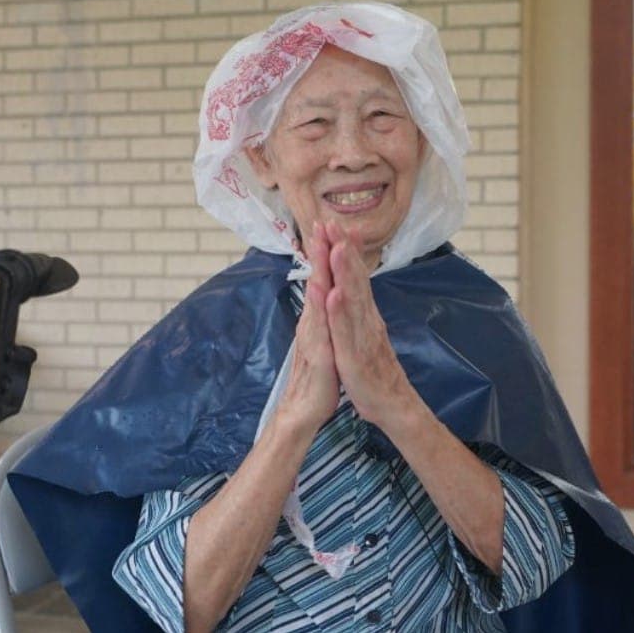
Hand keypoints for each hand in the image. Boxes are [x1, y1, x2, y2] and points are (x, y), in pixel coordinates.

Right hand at [276, 222, 340, 434]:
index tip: (326, 226)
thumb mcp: (326, 341)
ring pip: (318, 298)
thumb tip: (324, 296)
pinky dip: (325, 308)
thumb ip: (323, 318)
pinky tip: (327, 291)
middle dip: (319, 252)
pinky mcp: (320, 353)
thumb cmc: (318, 376)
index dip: (325, 253)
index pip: (323, 279)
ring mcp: (314, 336)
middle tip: (318, 222)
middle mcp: (314, 322)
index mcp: (318, 318)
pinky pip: (322, 327)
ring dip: (320, 271)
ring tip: (321, 245)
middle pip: (317, 281)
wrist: (306, 410)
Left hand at [320, 221, 418, 431]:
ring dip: (345, 273)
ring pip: (352, 300)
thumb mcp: (364, 334)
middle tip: (333, 222)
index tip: (334, 223)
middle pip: (355, 279)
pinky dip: (340, 314)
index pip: (354, 276)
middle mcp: (367, 320)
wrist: (392, 405)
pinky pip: (346, 333)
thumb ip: (359, 310)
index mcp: (365, 315)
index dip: (345, 249)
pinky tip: (334, 296)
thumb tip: (352, 288)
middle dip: (343, 250)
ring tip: (337, 248)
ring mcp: (362, 337)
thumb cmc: (374, 371)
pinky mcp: (355, 357)